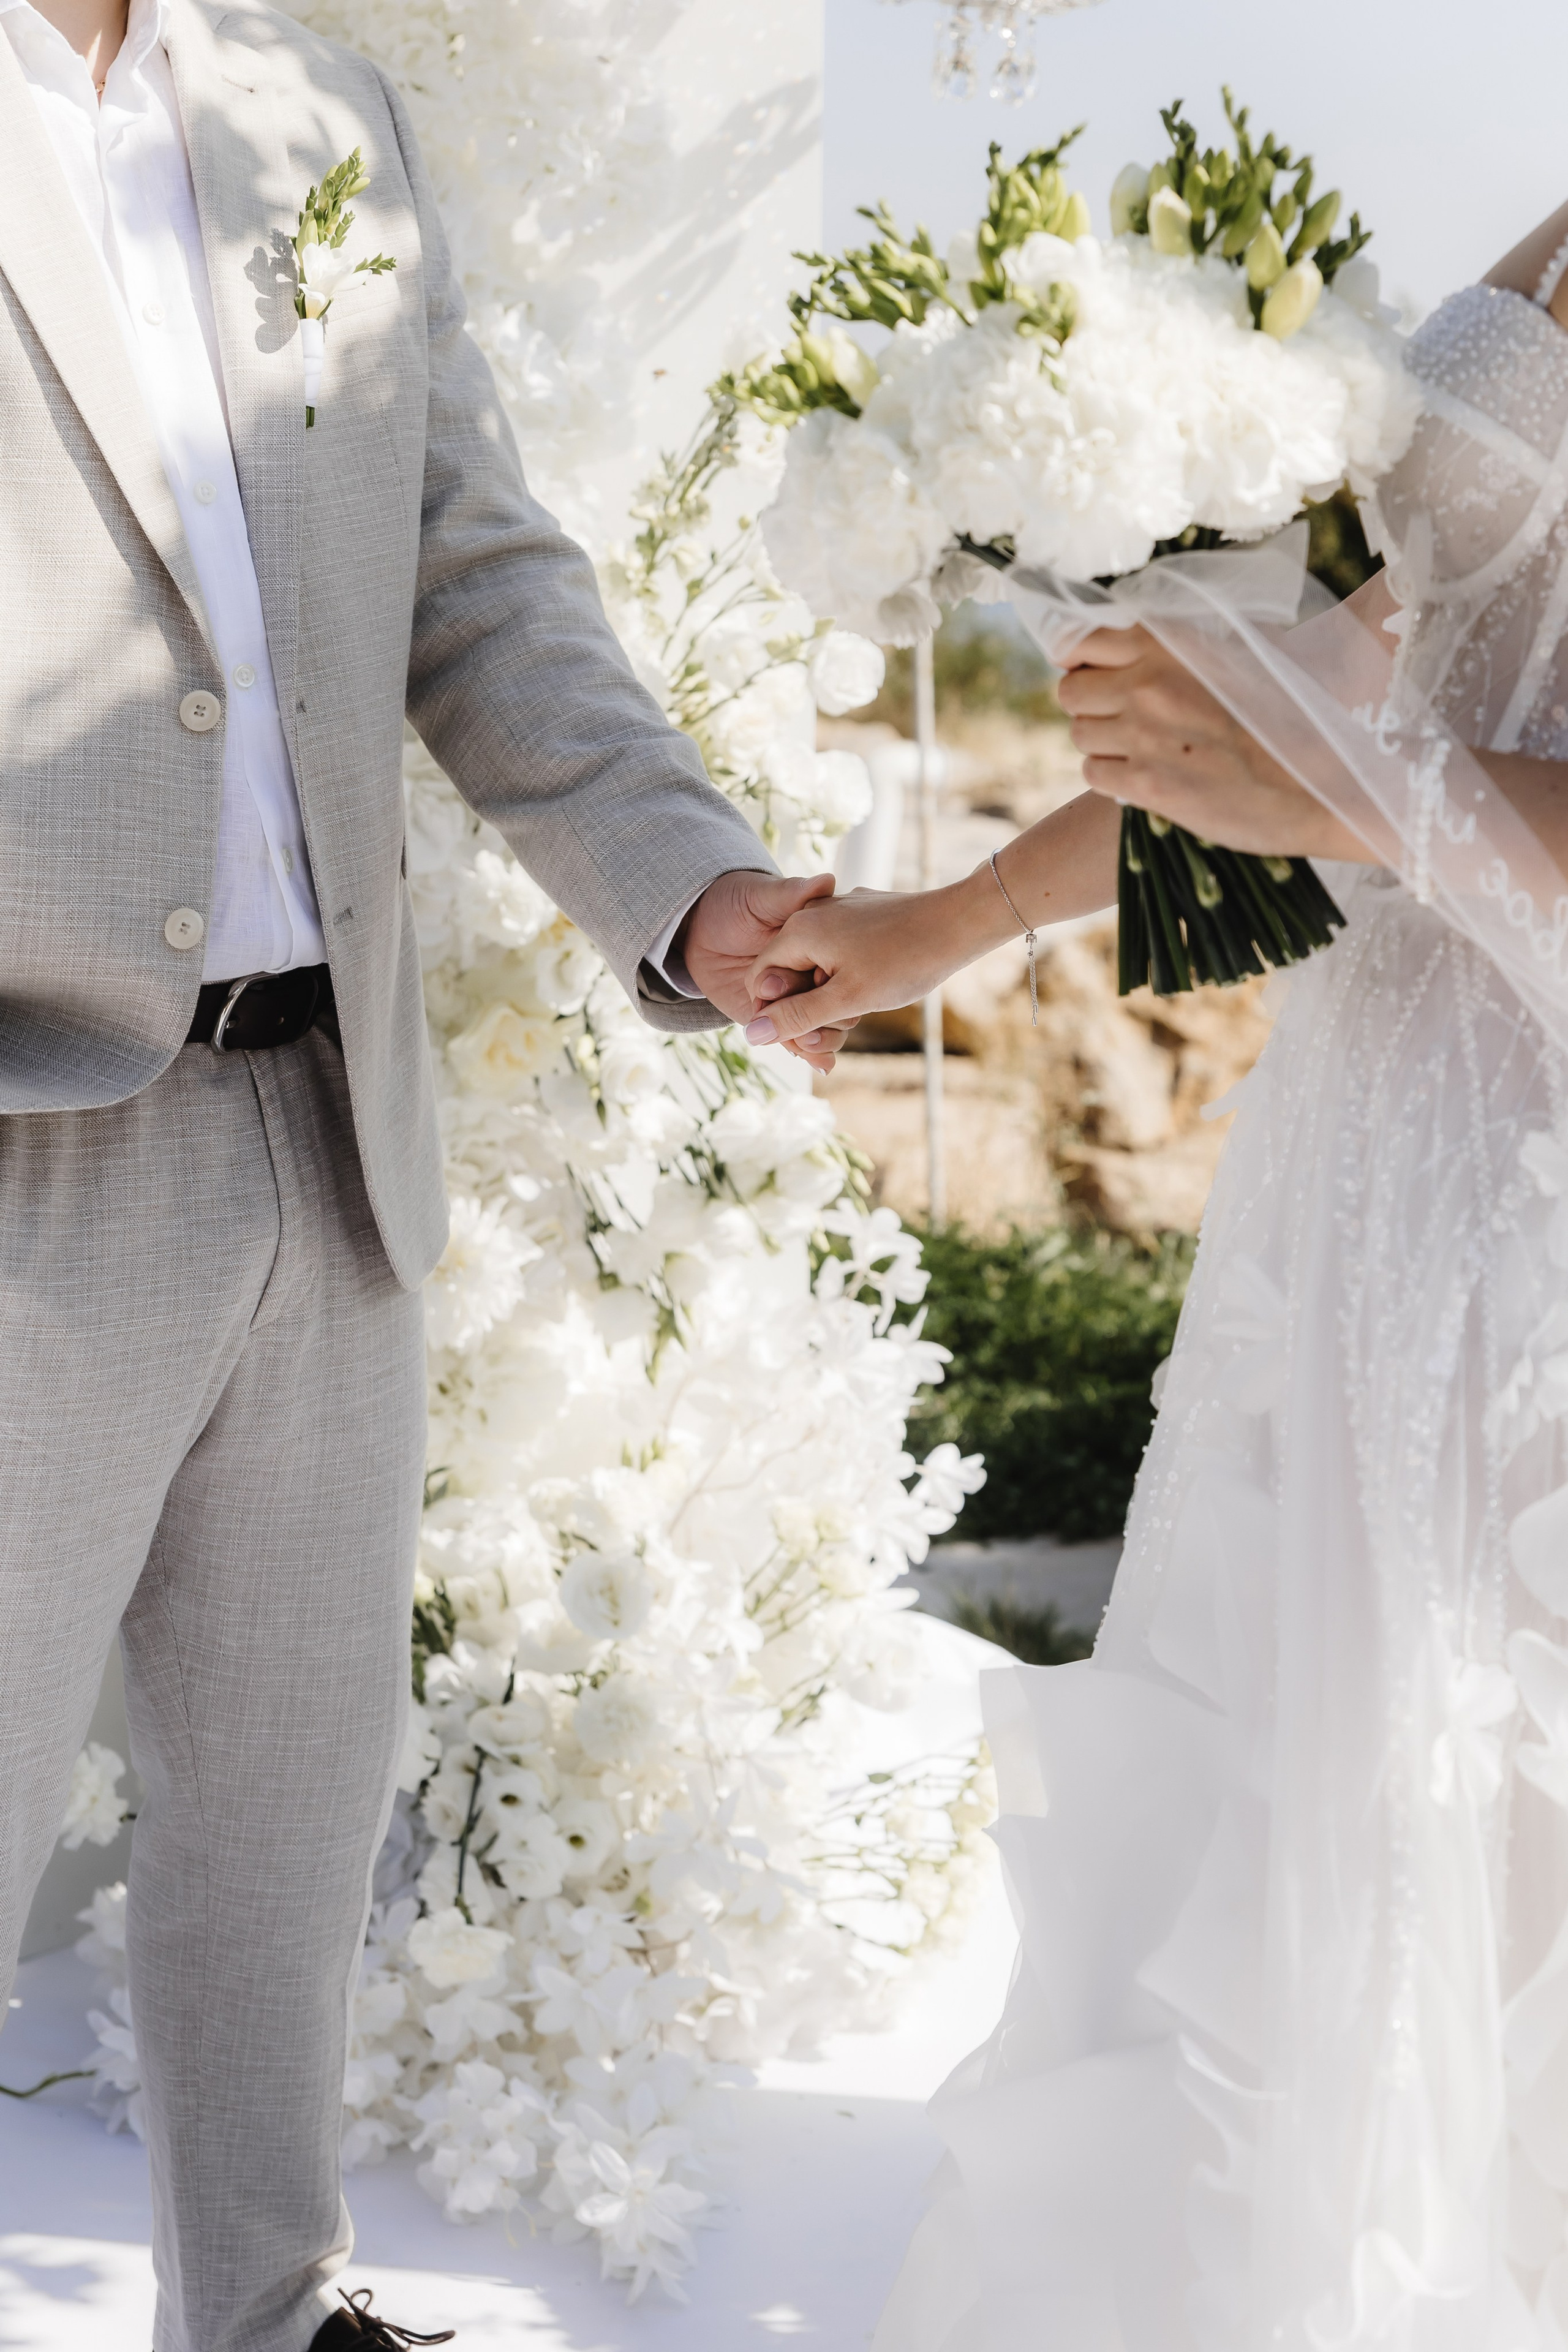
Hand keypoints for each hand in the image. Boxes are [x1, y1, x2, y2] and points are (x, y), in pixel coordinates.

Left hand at [677, 869, 859, 1072]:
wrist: (699, 926)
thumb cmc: (734, 902)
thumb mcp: (761, 896)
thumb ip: (791, 893)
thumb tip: (826, 881)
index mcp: (819, 941)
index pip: (839, 963)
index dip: (832, 976)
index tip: (820, 981)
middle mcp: (813, 971)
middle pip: (835, 998)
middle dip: (825, 1014)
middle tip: (810, 1023)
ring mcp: (796, 995)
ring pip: (821, 1023)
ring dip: (820, 1038)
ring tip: (815, 1048)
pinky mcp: (776, 1016)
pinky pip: (797, 1037)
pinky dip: (811, 1053)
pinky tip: (822, 1065)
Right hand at [740, 874, 1015, 1050]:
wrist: (961, 923)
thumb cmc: (905, 961)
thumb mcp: (846, 999)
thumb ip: (797, 1016)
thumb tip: (753, 1035)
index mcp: (799, 930)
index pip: (760, 980)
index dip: (775, 1016)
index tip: (805, 1040)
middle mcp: (812, 915)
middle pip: (787, 975)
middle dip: (808, 1011)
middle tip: (842, 1032)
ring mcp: (839, 914)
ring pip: (816, 968)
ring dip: (831, 999)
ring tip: (861, 1012)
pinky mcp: (862, 917)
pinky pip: (839, 955)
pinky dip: (848, 980)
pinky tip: (875, 991)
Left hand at [1058, 625, 1368, 859]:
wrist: (1318, 779)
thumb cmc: (1286, 712)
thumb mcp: (1238, 650)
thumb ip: (1180, 641)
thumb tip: (1128, 633)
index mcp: (1167, 642)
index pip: (1079, 639)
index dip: (1081, 659)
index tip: (1097, 673)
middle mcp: (1148, 683)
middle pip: (1070, 691)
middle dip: (1091, 704)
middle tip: (1122, 717)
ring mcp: (1143, 735)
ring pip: (1079, 734)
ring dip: (1102, 742)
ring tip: (1142, 748)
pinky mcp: (1145, 784)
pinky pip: (1093, 773)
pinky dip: (1112, 775)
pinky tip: (1147, 775)